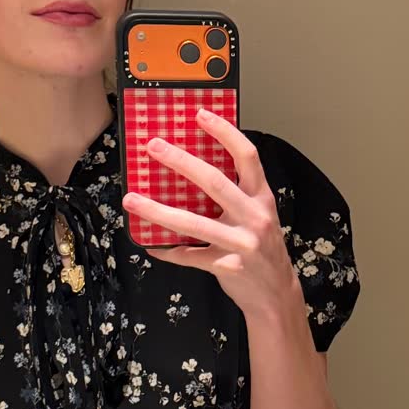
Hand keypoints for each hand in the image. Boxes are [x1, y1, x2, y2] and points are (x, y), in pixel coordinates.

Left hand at [122, 111, 298, 325]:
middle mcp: (254, 217)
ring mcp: (241, 243)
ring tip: (131, 199)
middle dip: (180, 161)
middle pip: (214, 181)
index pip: (247, 156)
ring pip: (193, 223)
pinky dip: (166, 250)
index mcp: (261, 198)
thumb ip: (236, 195)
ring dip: (157, 210)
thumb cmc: (262, 249)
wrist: (276, 294)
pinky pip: (188, 256)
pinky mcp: (226, 267)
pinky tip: (150, 244)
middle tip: (154, 146)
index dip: (224, 132)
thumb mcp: (258, 216)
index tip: (200, 115)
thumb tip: (192, 171)